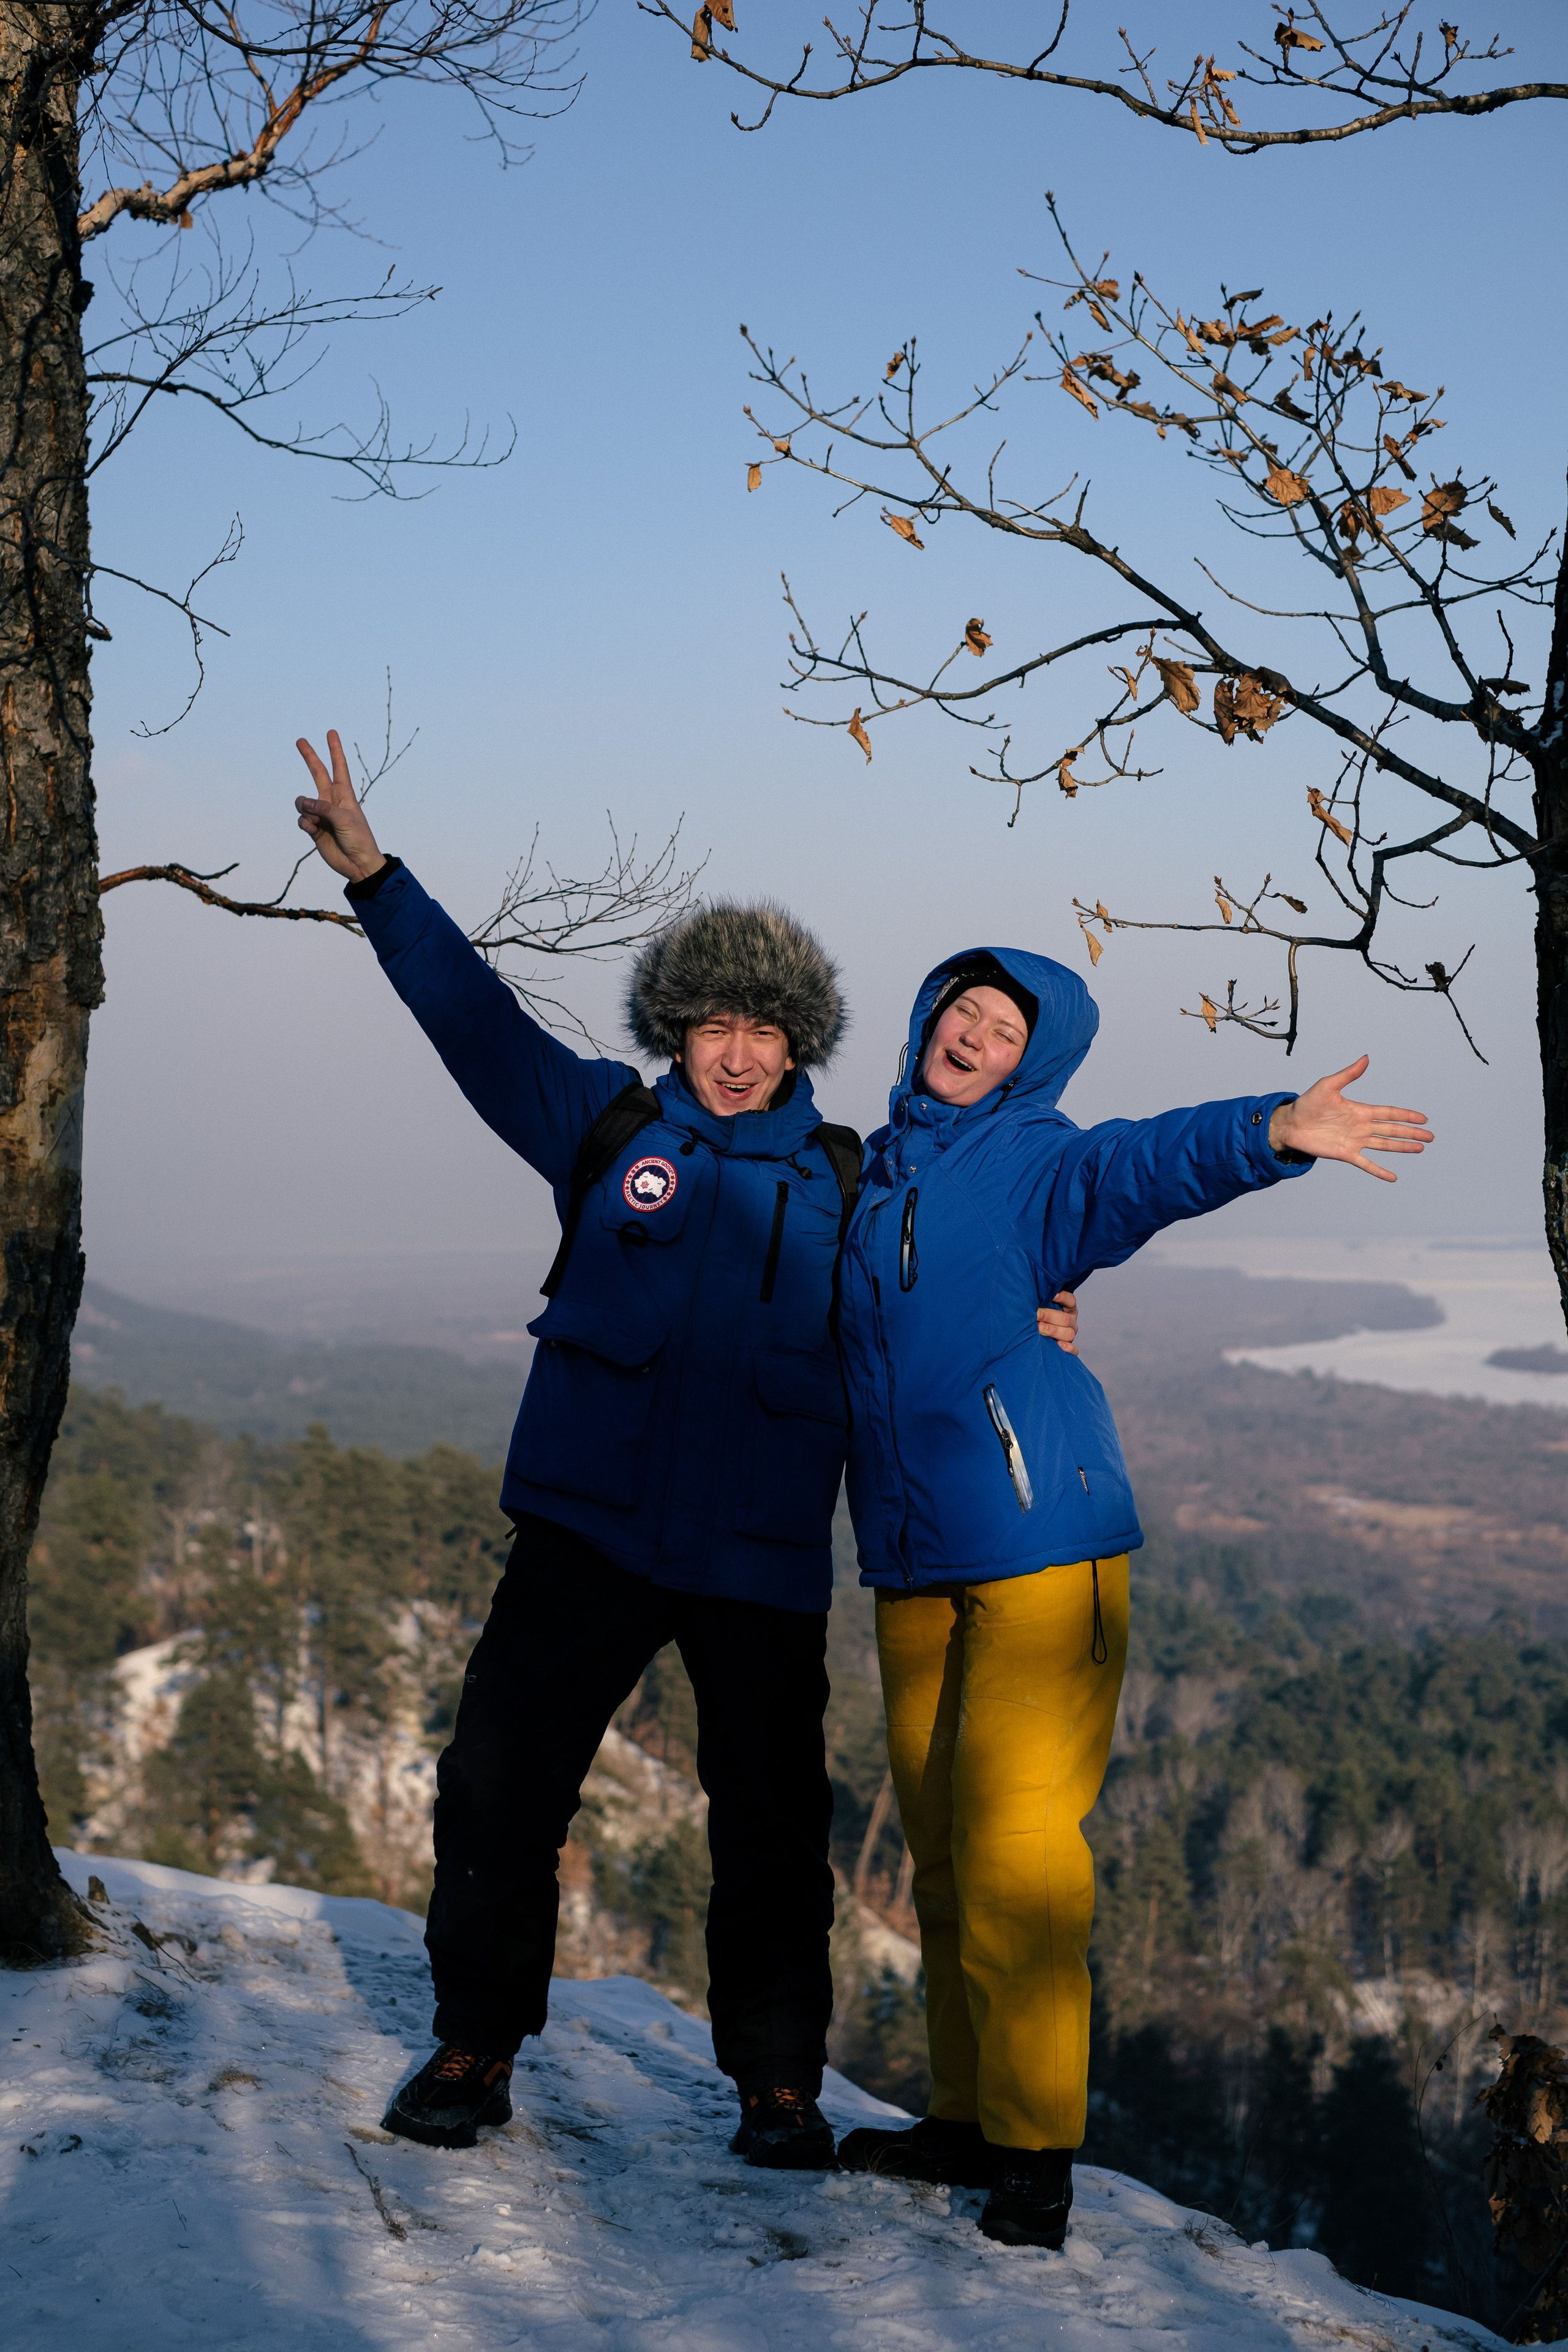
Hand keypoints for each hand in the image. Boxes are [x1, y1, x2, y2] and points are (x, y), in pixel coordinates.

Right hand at [295, 729, 384, 883]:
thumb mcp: (344, 819)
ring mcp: (321, 814)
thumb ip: (323, 808)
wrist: (358, 864)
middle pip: (317, 773)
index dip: (335, 750)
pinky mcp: (313, 829)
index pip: (339, 767)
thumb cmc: (359, 839)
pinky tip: (314, 831)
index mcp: (344, 795)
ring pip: (303, 802)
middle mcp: (331, 801)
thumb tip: (303, 803)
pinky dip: (305, 824)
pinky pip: (302, 819)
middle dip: (309, 757)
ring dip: (306, 809)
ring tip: (316, 822)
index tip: (331, 733)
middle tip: (300, 739)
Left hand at [1036, 1288, 1079, 1354]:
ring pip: (1068, 1333)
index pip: (1070, 1301)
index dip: (1062, 1297)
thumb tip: (1029, 1290)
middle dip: (1049, 1316)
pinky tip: (1058, 1345)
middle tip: (1036, 1315)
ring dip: (1053, 1330)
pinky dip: (1068, 1348)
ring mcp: (1070, 1334)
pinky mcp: (1069, 1348)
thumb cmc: (1035, 1314)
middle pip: (1065, 1319)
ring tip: (1040, 1328)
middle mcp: (1071, 1321)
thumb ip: (1040, 1298)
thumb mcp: (1039, 1304)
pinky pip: (1074, 1350)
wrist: (1033, 1333)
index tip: (1051, 1295)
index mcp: (1068, 1308)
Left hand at [1267, 1056, 1432, 1182]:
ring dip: (1402, 1148)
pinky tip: (1392, 1177)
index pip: (1389, 1112)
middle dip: (1411, 1133)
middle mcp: (1361, 1126)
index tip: (1423, 1118)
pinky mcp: (1345, 1154)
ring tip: (1420, 1149)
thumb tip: (1366, 1058)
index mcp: (1360, 1110)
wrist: (1290, 1123)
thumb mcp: (1328, 1085)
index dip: (1406, 1115)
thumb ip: (1349, 1074)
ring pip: (1384, 1145)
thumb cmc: (1307, 1103)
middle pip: (1392, 1130)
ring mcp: (1354, 1141)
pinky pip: (1366, 1164)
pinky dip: (1379, 1171)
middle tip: (1430, 1137)